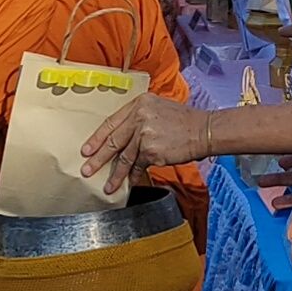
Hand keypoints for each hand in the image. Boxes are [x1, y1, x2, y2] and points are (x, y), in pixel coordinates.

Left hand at [83, 92, 207, 185]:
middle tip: (87, 169)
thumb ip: (140, 118)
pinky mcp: (151, 150)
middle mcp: (139, 117)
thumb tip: (124, 138)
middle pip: (113, 140)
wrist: (204, 130)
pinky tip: (129, 183)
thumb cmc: (186, 122)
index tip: (87, 150)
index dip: (97, 138)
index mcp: (139, 104)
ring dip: (115, 174)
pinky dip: (133, 176)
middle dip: (98, 158)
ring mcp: (144, 134)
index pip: (111, 122)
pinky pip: (138, 166)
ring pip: (124, 157)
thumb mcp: (159, 109)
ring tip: (108, 186)